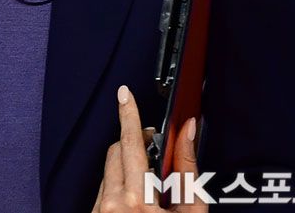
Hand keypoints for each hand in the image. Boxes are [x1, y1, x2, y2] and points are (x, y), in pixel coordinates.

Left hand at [91, 85, 207, 211]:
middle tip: (154, 148)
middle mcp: (113, 205)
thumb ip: (188, 169)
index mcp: (138, 200)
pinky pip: (103, 191)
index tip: (124, 94)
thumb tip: (187, 132)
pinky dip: (119, 187)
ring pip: (109, 171)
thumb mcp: (191, 212)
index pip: (131, 143)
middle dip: (135, 144)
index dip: (129, 114)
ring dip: (127, 168)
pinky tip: (136, 200)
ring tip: (149, 185)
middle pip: (117, 152)